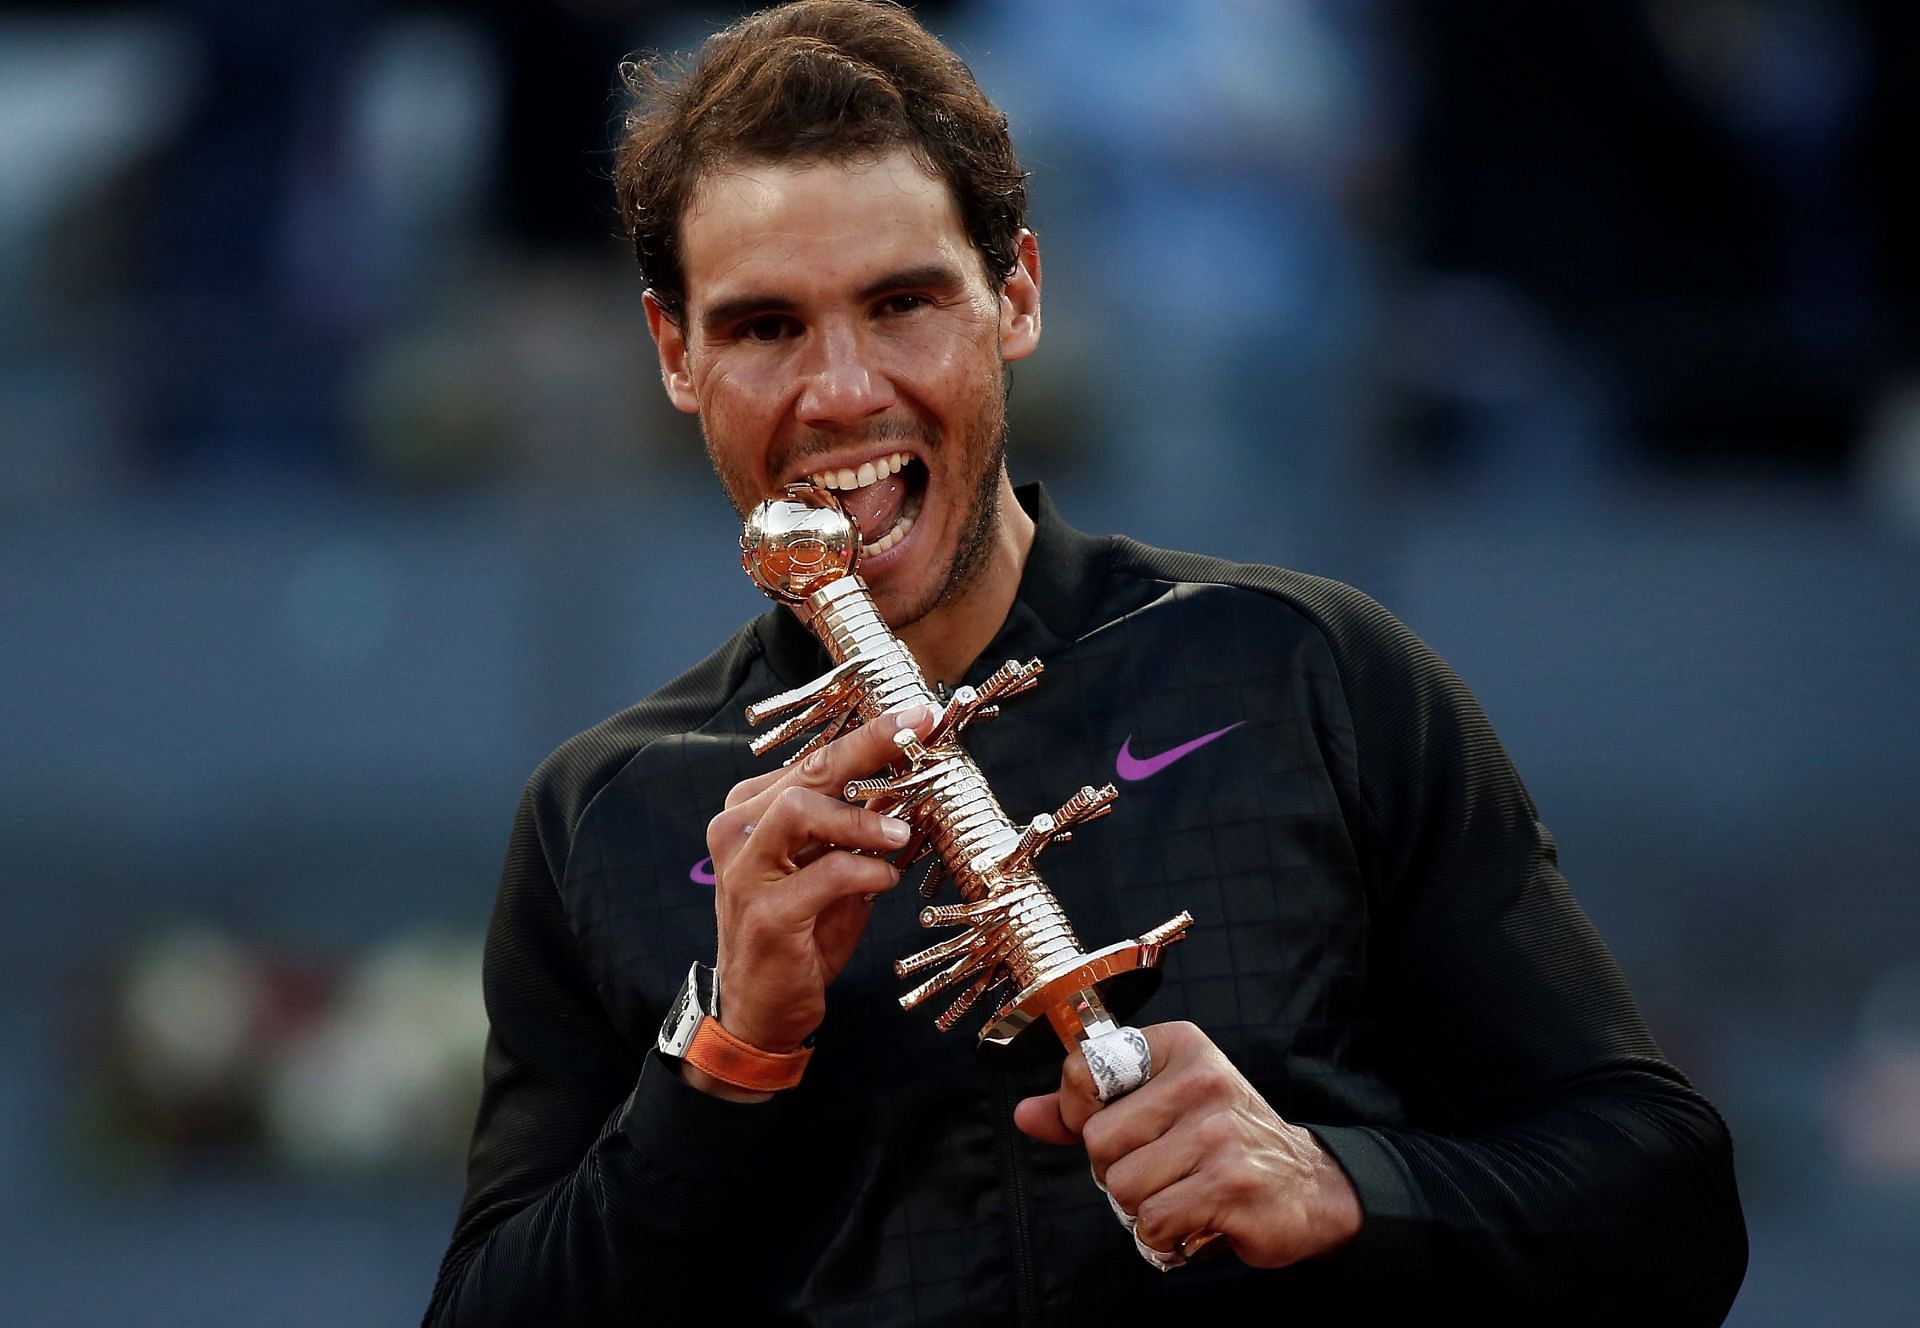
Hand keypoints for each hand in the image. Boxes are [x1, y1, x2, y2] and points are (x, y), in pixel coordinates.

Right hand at [692, 705, 932, 1096]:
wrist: (759, 1009)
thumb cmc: (800, 934)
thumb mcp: (831, 873)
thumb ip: (857, 832)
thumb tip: (911, 790)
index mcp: (751, 812)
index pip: (814, 759)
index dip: (869, 736)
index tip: (916, 716)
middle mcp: (738, 831)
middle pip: (808, 771)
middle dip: (869, 748)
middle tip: (918, 735)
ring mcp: (744, 870)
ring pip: (800, 809)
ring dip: (860, 819)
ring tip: (900, 834)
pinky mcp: (764, 910)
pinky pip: (825, 872)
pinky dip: (865, 870)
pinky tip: (885, 879)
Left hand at [1014, 1021, 1362, 1266]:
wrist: (1307, 1185)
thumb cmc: (1221, 1142)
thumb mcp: (1159, 1105)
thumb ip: (1087, 1109)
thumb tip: (1024, 1115)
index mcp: (1180, 1045)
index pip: (1083, 1072)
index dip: (1081, 1115)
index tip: (1118, 1129)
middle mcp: (1203, 1080)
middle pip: (1099, 1141)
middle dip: (1116, 1170)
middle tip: (1162, 1169)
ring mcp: (1220, 1132)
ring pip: (1122, 1187)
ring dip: (1142, 1207)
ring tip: (1182, 1192)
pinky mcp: (1231, 1184)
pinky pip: (1153, 1221)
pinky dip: (1163, 1235)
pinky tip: (1195, 1218)